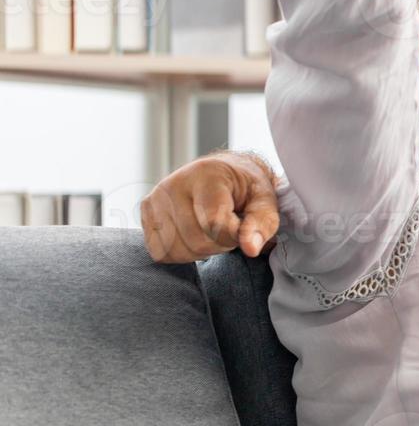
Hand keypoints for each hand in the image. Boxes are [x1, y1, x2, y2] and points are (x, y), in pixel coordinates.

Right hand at [140, 152, 281, 263]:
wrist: (224, 173)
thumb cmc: (246, 188)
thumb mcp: (265, 200)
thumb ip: (262, 222)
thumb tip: (251, 248)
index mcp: (207, 174)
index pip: (214, 223)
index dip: (233, 236)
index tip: (243, 229)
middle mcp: (174, 183)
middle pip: (196, 240)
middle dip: (219, 244)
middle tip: (229, 230)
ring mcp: (156, 198)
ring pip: (176, 250)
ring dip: (201, 251)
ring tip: (213, 231)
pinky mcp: (146, 212)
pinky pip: (161, 252)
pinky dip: (182, 252)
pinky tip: (195, 235)